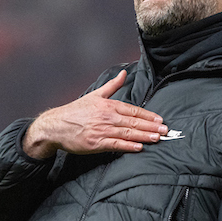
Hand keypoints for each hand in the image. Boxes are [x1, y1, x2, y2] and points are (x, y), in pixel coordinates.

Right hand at [23, 70, 166, 158]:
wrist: (55, 125)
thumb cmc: (75, 111)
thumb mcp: (95, 95)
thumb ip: (112, 85)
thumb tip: (123, 73)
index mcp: (108, 105)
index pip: (133, 110)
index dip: (148, 116)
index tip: (160, 119)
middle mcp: (107, 117)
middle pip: (133, 122)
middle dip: (151, 126)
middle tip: (166, 130)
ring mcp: (102, 131)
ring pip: (127, 134)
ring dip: (144, 136)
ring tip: (158, 138)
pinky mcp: (96, 144)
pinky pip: (116, 145)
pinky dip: (128, 146)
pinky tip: (139, 147)